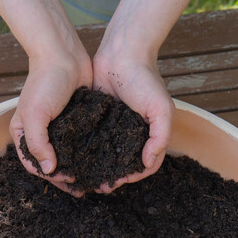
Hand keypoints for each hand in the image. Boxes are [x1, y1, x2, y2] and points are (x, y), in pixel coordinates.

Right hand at [10, 46, 92, 193]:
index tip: (69, 181)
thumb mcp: (34, 115)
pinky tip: (101, 160)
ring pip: (68, 155)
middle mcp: (40, 133)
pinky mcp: (76, 120)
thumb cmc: (44, 83)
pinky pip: (81, 141)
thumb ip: (38, 144)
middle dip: (66, 178)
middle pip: (51, 164)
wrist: (63, 55)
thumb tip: (49, 170)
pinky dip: (89, 152)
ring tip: (94, 178)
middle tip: (84, 188)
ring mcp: (59, 127)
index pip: (34, 164)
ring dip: (79, 168)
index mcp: (23, 133)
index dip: (50, 177)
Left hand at [92, 48, 173, 192]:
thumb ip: (160, 137)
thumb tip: (148, 162)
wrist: (123, 52)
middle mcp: (133, 131)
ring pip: (108, 151)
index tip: (117, 182)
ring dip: (99, 165)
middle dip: (113, 175)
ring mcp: (115, 123)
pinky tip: (76, 156)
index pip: (146, 164)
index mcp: (150, 132)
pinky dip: (87, 147)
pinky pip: (94, 136)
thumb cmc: (146, 79)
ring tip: (85, 176)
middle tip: (98, 185)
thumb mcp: (161, 109)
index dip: (134, 176)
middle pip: (124, 161)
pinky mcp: (98, 115)